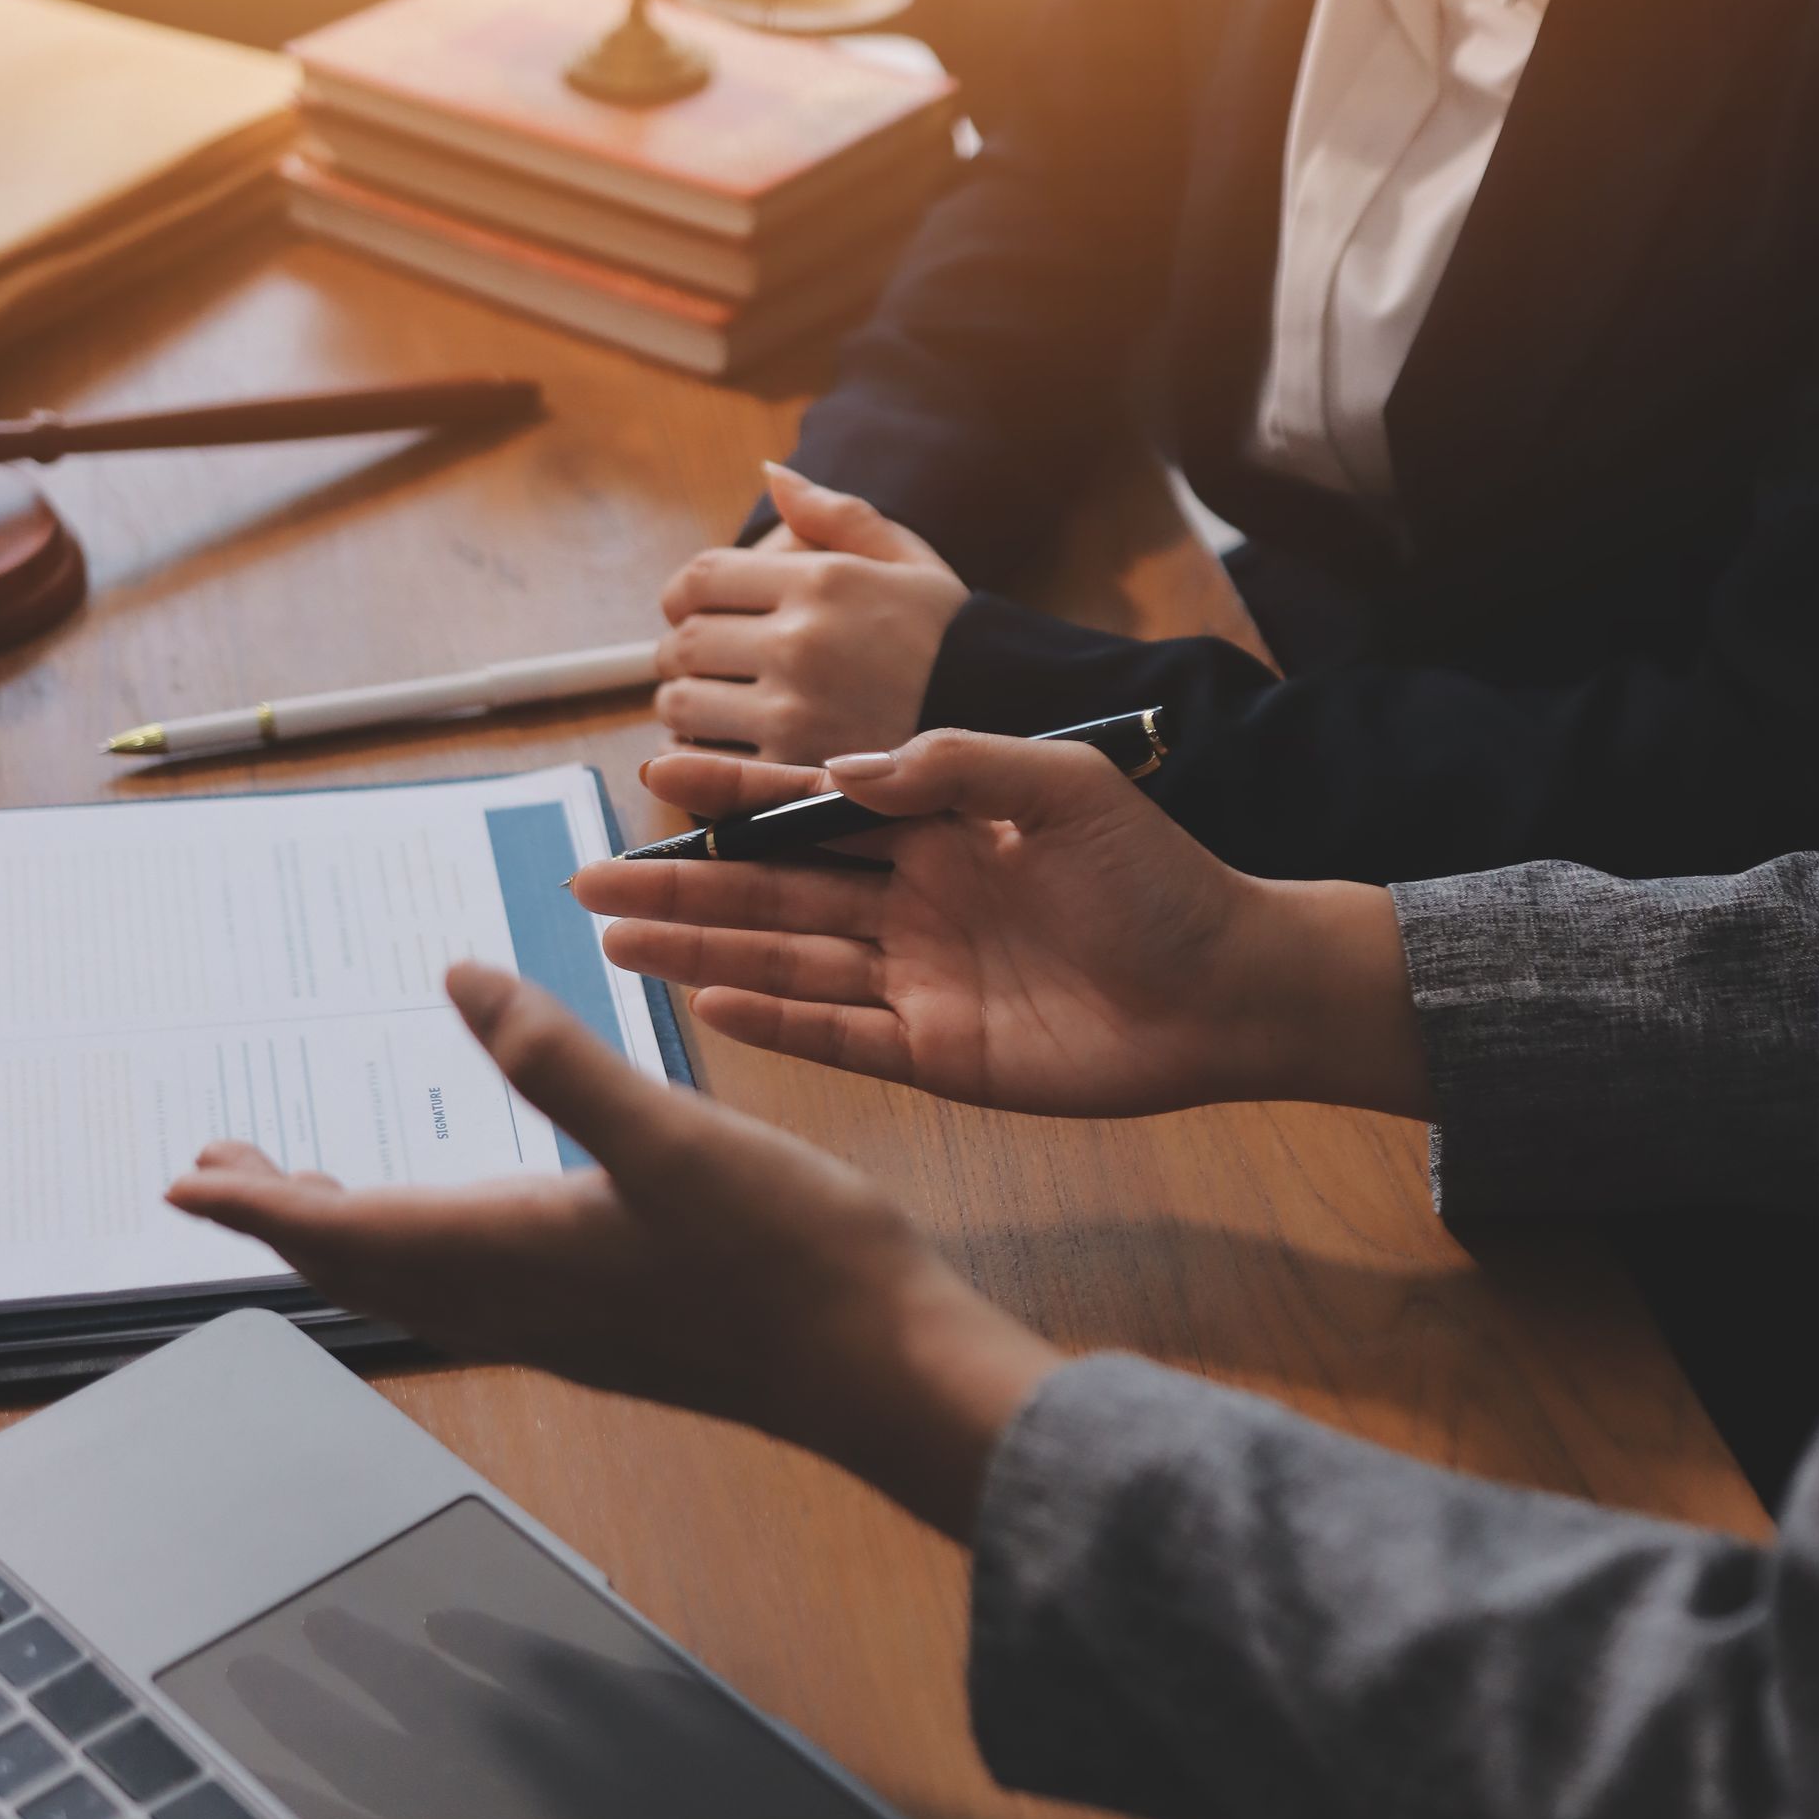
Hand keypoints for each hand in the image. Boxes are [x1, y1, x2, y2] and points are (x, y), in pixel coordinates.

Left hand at [166, 965, 1056, 1541]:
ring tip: (322, 1189)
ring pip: (420, 1285)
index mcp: (513, 1253)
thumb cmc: (787, 1257)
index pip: (343, 1232)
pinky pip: (478, 1294)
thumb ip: (555, 1059)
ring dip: (355, 1235)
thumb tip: (455, 979)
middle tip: (231, 1167)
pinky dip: (430, 1249)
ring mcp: (568, 1326)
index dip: (258, 1204)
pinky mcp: (614, 1330)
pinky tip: (473, 1220)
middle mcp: (521, 1304)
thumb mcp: (666, 1136)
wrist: (882, 1370)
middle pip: (366, 1265)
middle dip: (289, 1215)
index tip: (184, 1181)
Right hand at [575, 732, 1431, 1118]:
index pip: (811, 808)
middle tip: (584, 876)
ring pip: (787, 961)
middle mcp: (914, 904)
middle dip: (681, 884)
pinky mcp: (939, 1053)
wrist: (1234, 985)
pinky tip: (704, 1005)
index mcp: (940, 830)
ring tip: (614, 939)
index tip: (653, 774)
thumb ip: (956, 766)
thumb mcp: (1064, 787)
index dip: (733, 796)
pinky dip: (774, 1022)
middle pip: (774, 891)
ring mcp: (920, 981)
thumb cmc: (1164, 876)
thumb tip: (846, 765)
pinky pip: (838, 1037)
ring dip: (701, 951)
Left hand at [653, 464, 966, 759]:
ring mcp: (796, 712)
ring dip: (682, 703)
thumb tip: (771, 473)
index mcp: (825, 581)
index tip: (687, 611)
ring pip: (684, 702)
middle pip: (688, 640)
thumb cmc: (953, 640)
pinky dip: (699, 759)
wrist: (1008, 724)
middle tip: (693, 663)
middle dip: (678, 652)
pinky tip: (720, 752)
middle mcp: (804, 642)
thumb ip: (837, 514)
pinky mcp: (796, 774)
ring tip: (706, 705)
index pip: (704, 577)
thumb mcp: (909, 561)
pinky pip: (710, 763)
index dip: (681, 595)